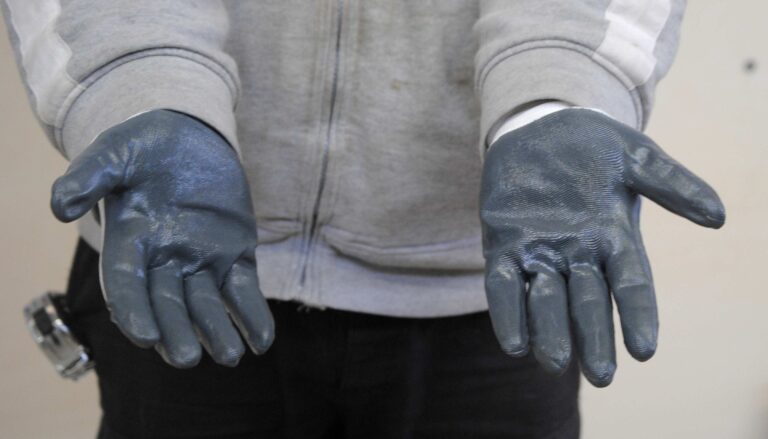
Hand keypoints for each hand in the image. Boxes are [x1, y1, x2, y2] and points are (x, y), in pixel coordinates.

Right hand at [51, 110, 273, 367]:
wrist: (186, 136)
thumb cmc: (143, 147)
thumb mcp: (114, 153)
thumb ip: (89, 177)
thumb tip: (60, 207)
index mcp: (130, 242)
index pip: (128, 284)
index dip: (134, 312)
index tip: (145, 337)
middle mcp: (165, 259)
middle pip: (169, 304)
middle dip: (178, 332)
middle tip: (187, 358)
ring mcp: (202, 260)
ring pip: (208, 305)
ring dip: (218, 331)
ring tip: (231, 356)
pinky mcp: (234, 253)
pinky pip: (244, 290)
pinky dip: (253, 314)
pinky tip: (262, 342)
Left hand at [480, 109, 724, 385]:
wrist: (541, 125)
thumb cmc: (594, 144)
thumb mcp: (635, 157)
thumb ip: (671, 184)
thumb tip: (718, 217)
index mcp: (615, 237)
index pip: (632, 284)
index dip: (638, 315)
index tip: (644, 350)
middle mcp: (578, 253)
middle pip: (589, 302)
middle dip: (593, 337)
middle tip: (600, 375)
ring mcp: (540, 251)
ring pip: (546, 300)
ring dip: (549, 332)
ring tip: (553, 363)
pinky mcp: (505, 244)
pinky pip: (504, 283)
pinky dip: (507, 310)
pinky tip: (512, 342)